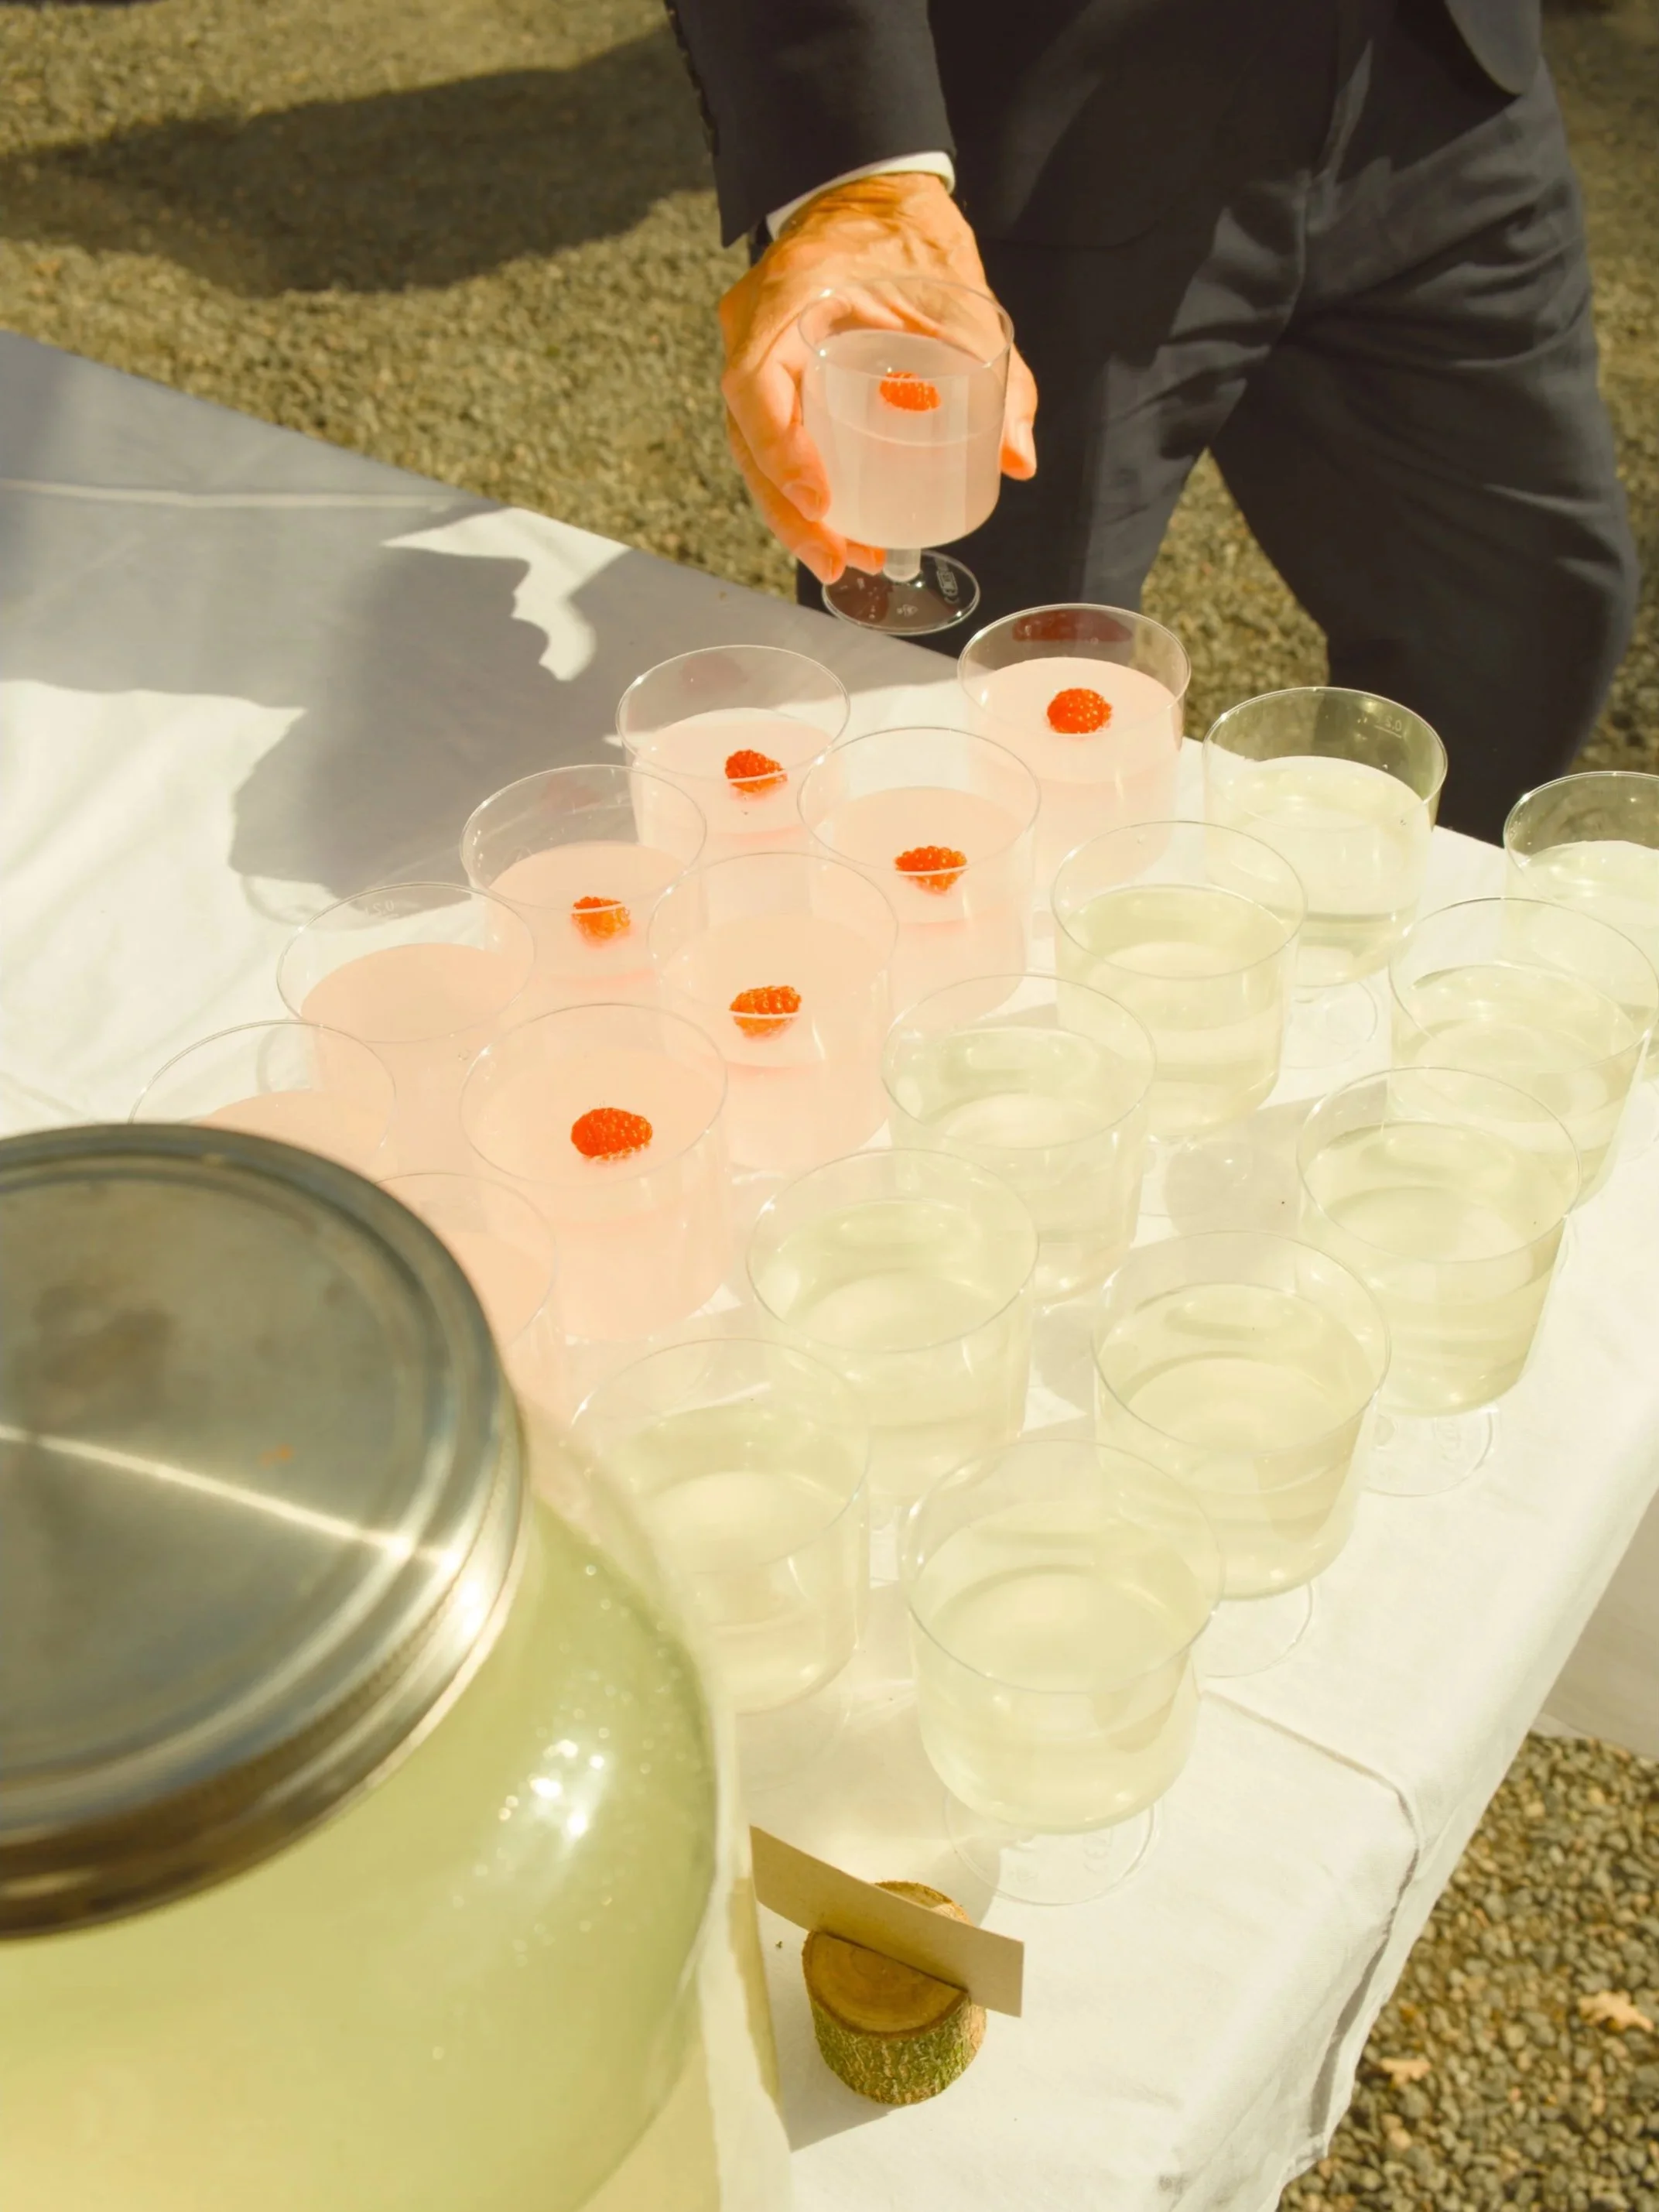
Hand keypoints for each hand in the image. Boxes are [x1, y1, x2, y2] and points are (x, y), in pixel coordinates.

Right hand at [718, 173, 1038, 584]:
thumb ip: (1001, 374)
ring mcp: (754, 350)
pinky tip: (832, 525)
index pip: (755, 385)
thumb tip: (1018, 457)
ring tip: (843, 558)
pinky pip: (769, 439)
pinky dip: (796, 486)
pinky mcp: (768, 374)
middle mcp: (755, 325)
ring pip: (752, 450)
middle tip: (842, 559)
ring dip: (792, 513)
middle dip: (790, 512)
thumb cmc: (912, 238)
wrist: (872, 195)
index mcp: (792, 293)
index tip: (821, 501)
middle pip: (748, 438)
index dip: (781, 451)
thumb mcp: (963, 299)